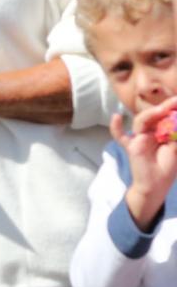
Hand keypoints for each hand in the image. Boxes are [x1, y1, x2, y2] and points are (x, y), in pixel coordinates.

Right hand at [116, 96, 176, 229]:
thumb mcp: (175, 149)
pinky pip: (120, 136)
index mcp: (161, 132)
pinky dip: (116, 127)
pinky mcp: (131, 146)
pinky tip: (115, 117)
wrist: (155, 186)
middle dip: (164, 107)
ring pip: (141, 121)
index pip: (165, 116)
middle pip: (154, 116)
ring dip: (151, 114)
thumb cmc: (166, 168)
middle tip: (176, 100)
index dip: (171, 108)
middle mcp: (149, 132)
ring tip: (162, 109)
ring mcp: (138, 138)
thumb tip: (176, 120)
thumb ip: (174, 135)